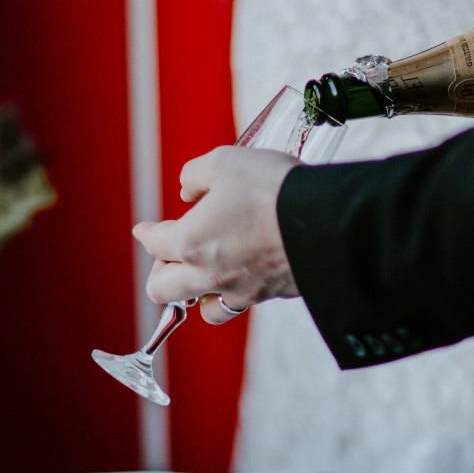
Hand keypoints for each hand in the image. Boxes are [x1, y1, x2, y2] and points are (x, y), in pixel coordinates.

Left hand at [133, 146, 299, 324]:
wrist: (329, 221)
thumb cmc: (274, 190)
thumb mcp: (224, 162)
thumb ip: (195, 175)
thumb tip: (189, 191)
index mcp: (191, 242)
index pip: (154, 243)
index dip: (146, 233)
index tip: (144, 230)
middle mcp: (211, 275)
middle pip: (164, 291)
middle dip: (160, 273)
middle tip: (170, 257)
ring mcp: (243, 290)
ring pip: (206, 309)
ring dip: (198, 294)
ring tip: (206, 275)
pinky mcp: (273, 295)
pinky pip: (245, 302)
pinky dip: (238, 291)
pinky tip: (247, 271)